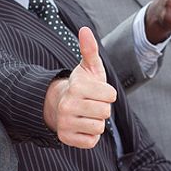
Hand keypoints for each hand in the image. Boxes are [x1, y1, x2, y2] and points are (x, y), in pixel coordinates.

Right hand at [45, 28, 116, 148]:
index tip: (97, 91)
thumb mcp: (88, 67)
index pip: (111, 95)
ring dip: (96, 122)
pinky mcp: (65, 139)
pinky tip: (82, 126)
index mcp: (76, 87)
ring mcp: (65, 123)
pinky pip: (92, 141)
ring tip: (86, 114)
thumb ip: (90, 49)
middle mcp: (68, 105)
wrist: (60, 105)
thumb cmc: (82, 85)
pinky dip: (90, 135)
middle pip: (105, 112)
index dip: (107, 93)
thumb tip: (85, 29)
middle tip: (91, 104)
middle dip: (102, 108)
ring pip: (99, 128)